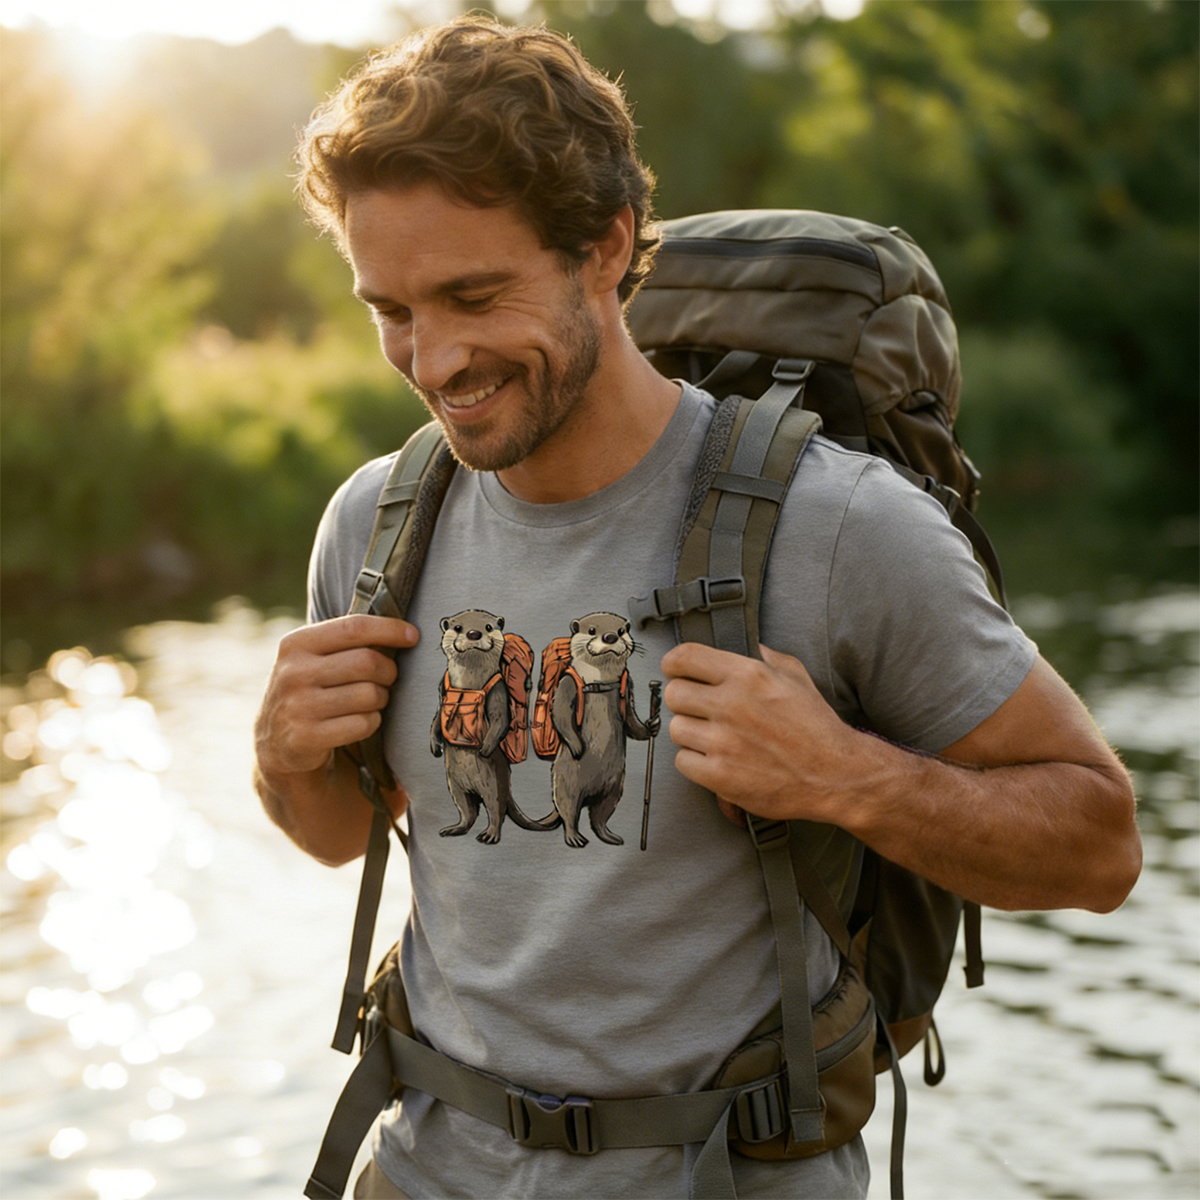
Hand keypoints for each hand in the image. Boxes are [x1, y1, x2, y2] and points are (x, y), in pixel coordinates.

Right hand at [255, 615, 417, 778]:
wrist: (274, 741)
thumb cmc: (310, 689)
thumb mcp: (314, 658)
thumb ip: (347, 641)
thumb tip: (405, 632)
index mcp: (297, 643)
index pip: (353, 627)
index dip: (389, 629)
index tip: (413, 636)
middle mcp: (294, 672)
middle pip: (367, 662)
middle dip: (388, 671)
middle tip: (388, 678)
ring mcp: (298, 706)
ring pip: (369, 694)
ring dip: (381, 698)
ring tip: (371, 700)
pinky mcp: (306, 737)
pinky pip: (363, 723)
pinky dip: (372, 722)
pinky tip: (360, 721)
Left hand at [661, 642, 863, 826]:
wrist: (835, 775)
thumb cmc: (817, 728)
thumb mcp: (797, 677)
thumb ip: (768, 658)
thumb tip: (751, 647)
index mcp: (747, 675)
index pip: (684, 657)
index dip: (674, 664)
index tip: (675, 671)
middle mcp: (731, 705)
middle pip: (673, 694)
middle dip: (684, 700)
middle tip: (700, 709)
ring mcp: (723, 742)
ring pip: (676, 729)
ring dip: (691, 732)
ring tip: (714, 736)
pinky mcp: (720, 775)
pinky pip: (683, 762)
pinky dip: (695, 762)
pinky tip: (716, 758)